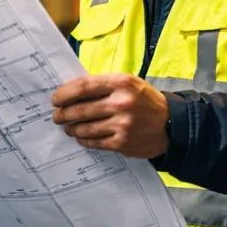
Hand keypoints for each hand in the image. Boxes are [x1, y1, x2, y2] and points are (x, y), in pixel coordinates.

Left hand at [50, 74, 169, 158]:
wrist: (170, 124)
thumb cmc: (143, 100)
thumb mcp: (127, 83)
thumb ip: (102, 85)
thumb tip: (70, 92)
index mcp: (121, 83)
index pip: (83, 87)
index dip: (64, 94)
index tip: (55, 99)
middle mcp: (121, 103)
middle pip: (80, 110)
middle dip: (63, 114)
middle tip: (57, 116)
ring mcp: (122, 125)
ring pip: (84, 128)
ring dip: (71, 128)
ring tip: (67, 127)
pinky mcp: (122, 143)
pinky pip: (94, 142)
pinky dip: (83, 139)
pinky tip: (81, 137)